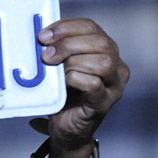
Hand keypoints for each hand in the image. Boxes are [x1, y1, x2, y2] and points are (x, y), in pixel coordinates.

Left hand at [38, 18, 129, 150]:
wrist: (66, 131)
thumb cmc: (63, 97)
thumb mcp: (59, 69)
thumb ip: (57, 52)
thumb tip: (41, 37)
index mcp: (104, 51)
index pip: (91, 27)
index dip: (66, 27)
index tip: (44, 36)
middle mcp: (115, 66)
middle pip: (99, 42)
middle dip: (68, 45)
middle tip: (46, 55)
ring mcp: (114, 86)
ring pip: (103, 62)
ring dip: (74, 62)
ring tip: (56, 70)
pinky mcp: (104, 103)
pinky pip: (95, 84)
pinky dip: (77, 79)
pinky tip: (64, 82)